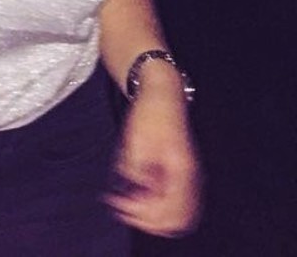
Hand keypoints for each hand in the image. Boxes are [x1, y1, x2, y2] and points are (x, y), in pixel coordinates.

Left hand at [105, 84, 202, 236]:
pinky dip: (159, 206)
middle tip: (124, 209)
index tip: (122, 207)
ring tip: (129, 203)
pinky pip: (177, 203)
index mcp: (182, 170)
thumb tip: (134, 196)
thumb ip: (137, 171)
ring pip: (179, 215)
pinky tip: (139, 196)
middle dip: (150, 220)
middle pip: (178, 220)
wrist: (162, 94)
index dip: (145, 217)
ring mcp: (190, 178)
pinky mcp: (183, 176)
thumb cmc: (150, 113)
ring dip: (155, 216)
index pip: (172, 212)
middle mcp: (192, 179)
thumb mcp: (136, 140)